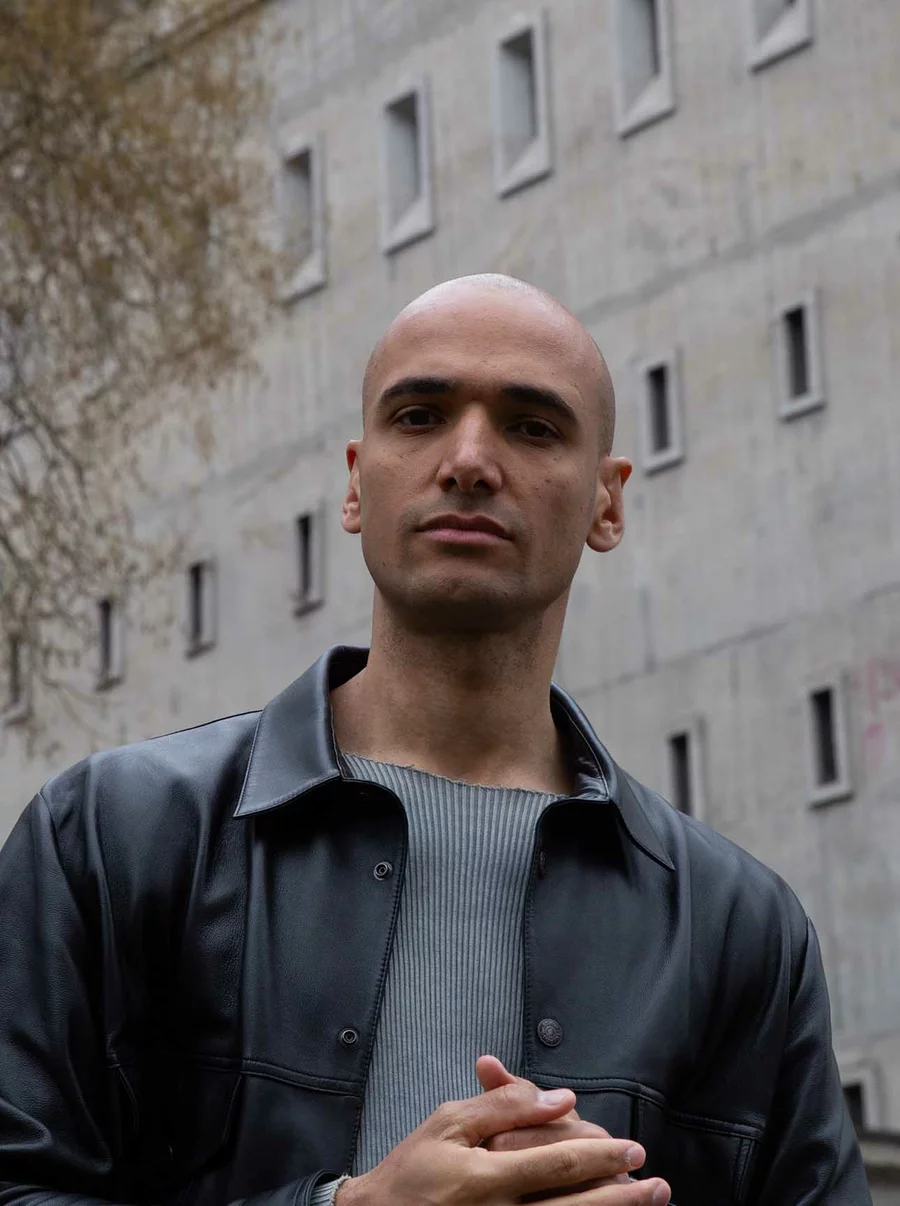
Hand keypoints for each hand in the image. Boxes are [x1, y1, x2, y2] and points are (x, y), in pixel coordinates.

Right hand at [334, 1073, 670, 1205]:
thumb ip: (504, 1104)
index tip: (632, 1149)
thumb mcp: (449, 1122)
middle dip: (623, 1197)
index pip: (559, 1166)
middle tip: (656, 1184)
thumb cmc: (412, 1171)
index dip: (601, 1156)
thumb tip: (559, 1097)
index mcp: (486, 1179)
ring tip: (647, 1205)